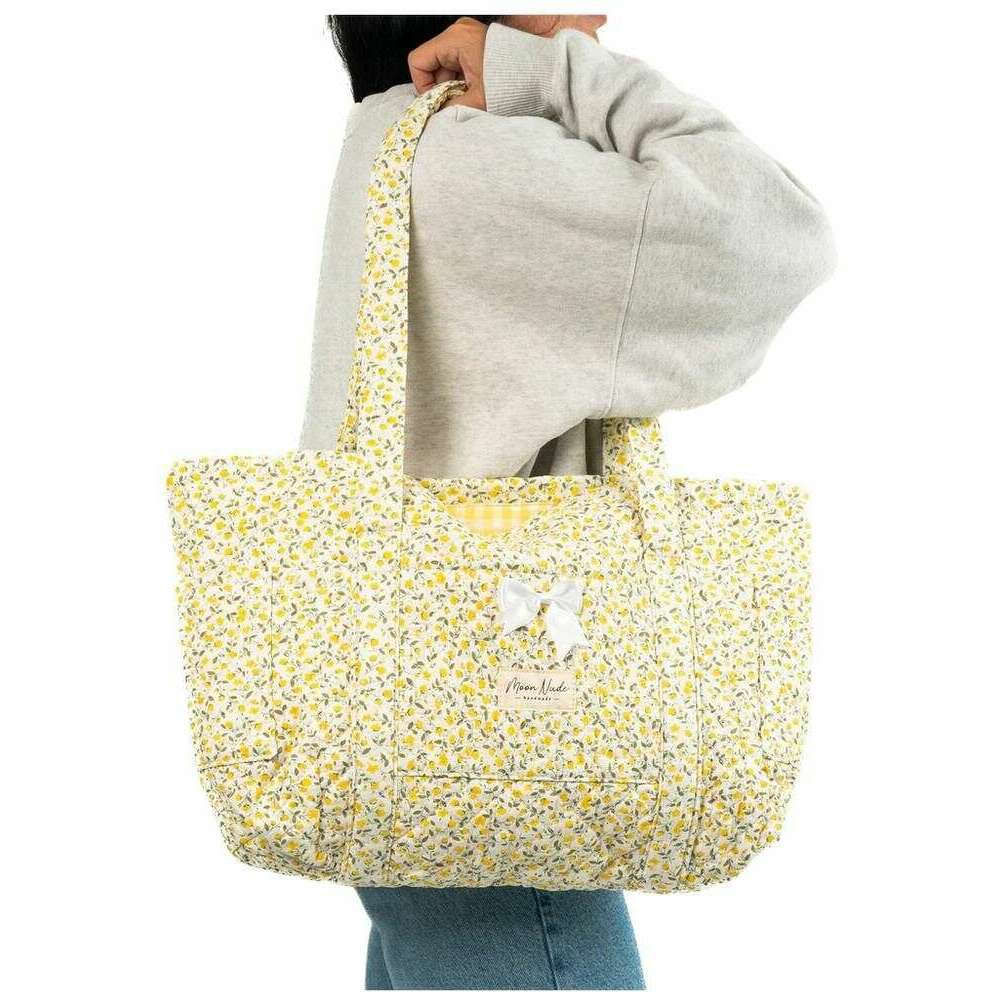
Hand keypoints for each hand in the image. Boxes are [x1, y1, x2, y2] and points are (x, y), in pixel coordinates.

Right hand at [408, 15, 607, 110]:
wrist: (544, 74)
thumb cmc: (514, 82)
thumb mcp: (478, 99)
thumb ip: (450, 108)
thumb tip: (434, 118)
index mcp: (455, 39)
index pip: (418, 61)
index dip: (423, 86)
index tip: (436, 103)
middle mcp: (459, 33)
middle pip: (431, 64)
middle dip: (440, 88)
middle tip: (457, 103)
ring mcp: (469, 37)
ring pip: (446, 66)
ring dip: (453, 87)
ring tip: (471, 97)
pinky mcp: (478, 45)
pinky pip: (460, 65)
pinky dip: (464, 81)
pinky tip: (477, 91)